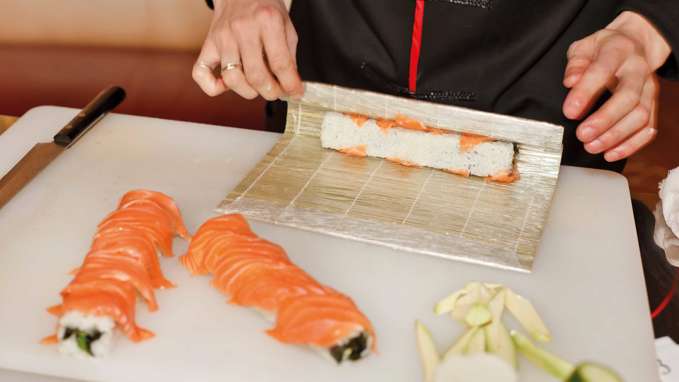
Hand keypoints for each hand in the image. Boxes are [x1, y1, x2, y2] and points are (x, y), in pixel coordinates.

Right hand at [192, 0, 302, 100]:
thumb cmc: (264, 8)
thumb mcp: (286, 26)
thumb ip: (289, 56)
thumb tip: (291, 86)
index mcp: (267, 21)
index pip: (280, 63)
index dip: (291, 85)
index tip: (296, 93)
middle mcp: (243, 29)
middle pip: (256, 75)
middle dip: (271, 92)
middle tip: (277, 92)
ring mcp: (223, 37)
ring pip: (232, 78)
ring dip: (248, 92)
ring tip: (257, 88)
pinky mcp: (208, 44)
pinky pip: (201, 73)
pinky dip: (213, 87)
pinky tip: (227, 85)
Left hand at [562, 11, 670, 161]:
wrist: (636, 44)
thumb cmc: (604, 49)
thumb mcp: (585, 46)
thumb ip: (576, 63)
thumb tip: (571, 81)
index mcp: (618, 51)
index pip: (602, 71)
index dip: (586, 92)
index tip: (570, 112)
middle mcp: (638, 70)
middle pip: (629, 97)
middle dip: (605, 120)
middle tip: (582, 135)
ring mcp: (649, 88)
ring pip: (641, 115)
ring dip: (616, 136)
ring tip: (592, 146)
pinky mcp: (653, 104)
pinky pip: (649, 128)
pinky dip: (631, 144)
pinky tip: (611, 153)